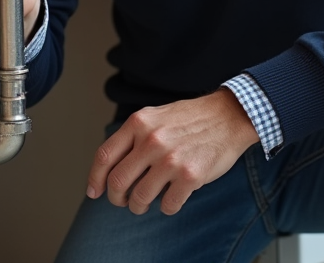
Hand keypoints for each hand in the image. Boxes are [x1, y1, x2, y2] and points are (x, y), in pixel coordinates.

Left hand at [87, 89, 259, 215]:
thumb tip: (109, 169)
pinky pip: (167, 205)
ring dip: (139, 206)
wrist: (229, 116)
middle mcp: (152, 140)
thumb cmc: (189, 119)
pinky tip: (172, 198)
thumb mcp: (155, 116)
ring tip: (144, 203)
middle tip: (123, 201)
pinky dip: (166, 207)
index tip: (94, 192)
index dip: (95, 179)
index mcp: (139, 123)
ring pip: (140, 198)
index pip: (104, 156)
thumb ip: (133, 137)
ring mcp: (171, 159)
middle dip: (117, 198)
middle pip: (118, 182)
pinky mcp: (190, 176)